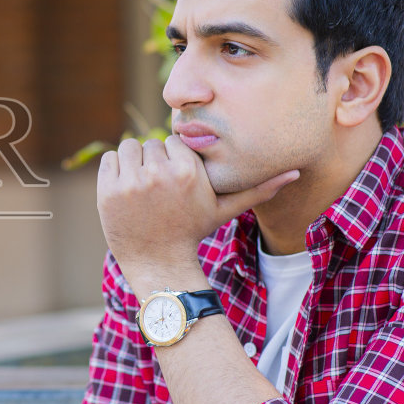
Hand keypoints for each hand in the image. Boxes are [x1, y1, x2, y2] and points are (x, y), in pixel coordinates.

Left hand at [97, 135, 296, 285]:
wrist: (158, 262)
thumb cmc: (193, 232)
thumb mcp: (226, 209)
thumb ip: (258, 188)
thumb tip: (295, 172)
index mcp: (188, 172)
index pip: (175, 141)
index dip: (176, 159)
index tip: (177, 180)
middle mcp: (159, 174)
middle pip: (152, 143)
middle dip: (155, 161)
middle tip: (160, 187)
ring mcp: (130, 182)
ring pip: (130, 147)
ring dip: (134, 162)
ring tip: (144, 186)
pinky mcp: (108, 190)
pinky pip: (109, 159)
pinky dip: (115, 170)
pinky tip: (127, 190)